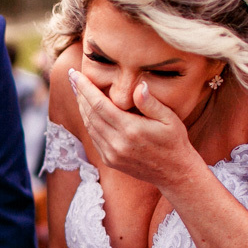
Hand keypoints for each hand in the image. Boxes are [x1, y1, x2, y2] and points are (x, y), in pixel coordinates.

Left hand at [70, 69, 196, 187]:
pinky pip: (93, 138)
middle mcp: (117, 143)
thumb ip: (151, 102)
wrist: (174, 173)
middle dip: (80, 94)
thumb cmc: (174, 141)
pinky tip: (88, 111)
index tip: (76, 74)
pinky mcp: (110, 160)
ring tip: (78, 91)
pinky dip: (89, 122)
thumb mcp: (169, 119)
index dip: (86, 88)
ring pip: (89, 126)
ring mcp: (111, 154)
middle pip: (90, 114)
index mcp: (130, 130)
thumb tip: (138, 86)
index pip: (99, 104)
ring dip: (81, 108)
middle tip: (73, 78)